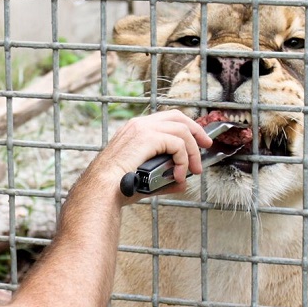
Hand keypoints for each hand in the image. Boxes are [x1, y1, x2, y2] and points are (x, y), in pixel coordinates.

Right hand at [89, 110, 212, 202]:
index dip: (186, 128)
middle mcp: (139, 124)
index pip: (166, 119)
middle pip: (177, 116)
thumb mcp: (145, 180)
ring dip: (192, 151)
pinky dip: (184, 159)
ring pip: (181, 130)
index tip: (198, 142)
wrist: (101, 189)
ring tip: (194, 170)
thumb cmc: (116, 187)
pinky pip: (177, 143)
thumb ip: (165, 179)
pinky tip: (179, 174)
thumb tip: (182, 183)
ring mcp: (142, 128)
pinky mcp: (147, 137)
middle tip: (206, 146)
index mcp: (134, 130)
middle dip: (196, 131)